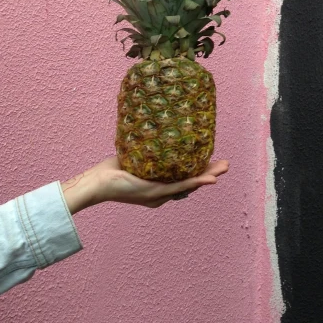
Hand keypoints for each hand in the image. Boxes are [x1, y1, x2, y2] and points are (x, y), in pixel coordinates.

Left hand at [61, 157, 228, 212]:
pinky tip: (208, 179)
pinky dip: (196, 182)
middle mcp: (161, 194)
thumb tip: (156, 128)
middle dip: (210, 173)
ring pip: (190, 185)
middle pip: (191, 183)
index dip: (199, 171)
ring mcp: (159, 195)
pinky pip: (180, 186)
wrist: (97, 182)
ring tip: (223, 169)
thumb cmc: (112, 169)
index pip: (184, 178)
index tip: (211, 159)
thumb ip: (148, 149)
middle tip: (225, 165)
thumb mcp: (136, 157)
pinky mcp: (155, 193)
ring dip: (209, 177)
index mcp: (158, 187)